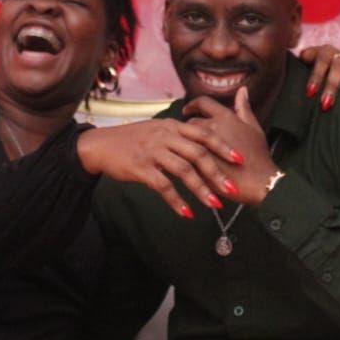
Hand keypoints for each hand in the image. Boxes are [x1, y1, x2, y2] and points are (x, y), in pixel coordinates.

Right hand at [77, 119, 242, 218]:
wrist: (100, 145)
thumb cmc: (132, 139)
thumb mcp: (157, 129)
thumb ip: (178, 135)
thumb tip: (202, 144)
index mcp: (172, 126)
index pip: (203, 133)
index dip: (223, 146)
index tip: (240, 159)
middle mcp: (165, 136)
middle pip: (198, 153)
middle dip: (217, 172)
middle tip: (232, 188)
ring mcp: (153, 151)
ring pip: (183, 170)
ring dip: (201, 189)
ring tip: (215, 204)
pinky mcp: (141, 167)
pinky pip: (163, 186)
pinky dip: (176, 200)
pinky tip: (186, 213)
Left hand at [183, 88, 277, 204]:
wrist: (259, 182)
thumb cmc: (259, 157)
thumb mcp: (254, 128)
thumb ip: (244, 108)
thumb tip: (242, 90)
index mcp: (226, 117)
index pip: (203, 103)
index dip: (193, 105)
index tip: (188, 109)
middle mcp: (212, 127)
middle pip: (191, 122)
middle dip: (189, 128)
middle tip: (191, 136)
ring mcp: (202, 145)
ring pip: (185, 140)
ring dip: (186, 144)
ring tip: (190, 151)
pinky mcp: (197, 162)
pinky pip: (184, 157)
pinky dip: (185, 158)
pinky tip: (189, 163)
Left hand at [297, 44, 339, 110]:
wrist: (336, 62)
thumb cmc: (316, 72)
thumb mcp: (305, 69)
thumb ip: (296, 70)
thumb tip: (277, 79)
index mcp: (322, 53)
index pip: (318, 60)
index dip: (315, 76)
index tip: (311, 93)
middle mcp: (338, 55)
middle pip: (336, 65)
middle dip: (332, 85)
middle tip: (326, 103)